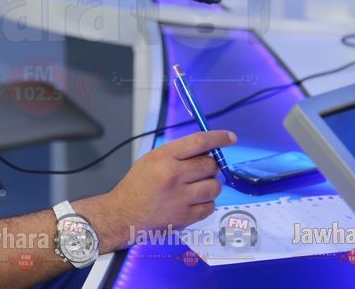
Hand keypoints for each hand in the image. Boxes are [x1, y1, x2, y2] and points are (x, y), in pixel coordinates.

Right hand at [103, 130, 235, 243]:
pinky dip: (206, 203)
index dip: (219, 138)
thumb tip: (207, 148)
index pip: (199, 142)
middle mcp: (174, 176)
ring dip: (209, 185)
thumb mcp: (152, 159)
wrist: (123, 214)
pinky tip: (192, 201)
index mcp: (164, 158)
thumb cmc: (138, 185)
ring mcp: (181, 198)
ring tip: (195, 187)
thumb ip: (178, 153)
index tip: (230, 138)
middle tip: (197, 171)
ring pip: (215, 186)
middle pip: (210, 165)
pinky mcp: (186, 217)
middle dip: (209, 166)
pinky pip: (211, 206)